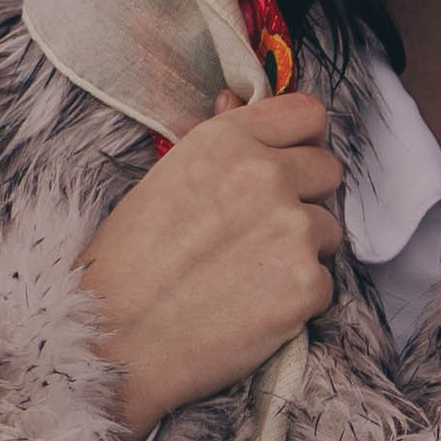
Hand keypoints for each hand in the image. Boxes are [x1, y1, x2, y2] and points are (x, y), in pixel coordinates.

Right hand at [78, 93, 343, 440]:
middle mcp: (266, 175)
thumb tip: (237, 99)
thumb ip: (218, 142)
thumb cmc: (126, 263)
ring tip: (245, 275)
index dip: (301, 142)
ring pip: (328, 230)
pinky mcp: (306, 285)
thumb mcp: (164, 180)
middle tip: (259, 232)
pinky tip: (250, 308)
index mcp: (226, 141)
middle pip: (329, 171)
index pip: (308, 115)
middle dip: (304, 197)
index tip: (288, 164)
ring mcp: (292, 230)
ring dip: (301, 251)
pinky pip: (323, 284)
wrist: (111, 340)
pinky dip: (296, 299)